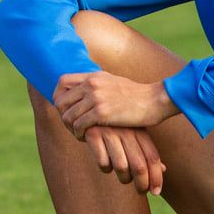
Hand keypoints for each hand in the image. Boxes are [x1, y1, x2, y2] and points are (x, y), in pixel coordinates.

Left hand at [54, 71, 177, 137]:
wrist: (155, 100)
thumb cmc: (136, 95)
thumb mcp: (113, 82)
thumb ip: (97, 84)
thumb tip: (84, 89)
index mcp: (93, 76)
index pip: (61, 81)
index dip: (59, 96)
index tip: (65, 109)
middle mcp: (92, 84)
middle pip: (60, 102)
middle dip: (63, 116)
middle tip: (73, 126)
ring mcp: (96, 97)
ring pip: (68, 116)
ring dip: (71, 129)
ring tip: (80, 133)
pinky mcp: (102, 112)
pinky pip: (78, 125)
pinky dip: (79, 134)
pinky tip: (87, 138)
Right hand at [83, 125, 165, 195]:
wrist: (88, 103)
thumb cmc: (115, 122)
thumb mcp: (134, 131)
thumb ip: (147, 150)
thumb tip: (164, 170)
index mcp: (140, 130)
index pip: (152, 158)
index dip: (156, 177)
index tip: (156, 192)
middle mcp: (127, 131)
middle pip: (139, 166)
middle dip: (142, 185)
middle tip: (141, 191)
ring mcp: (110, 133)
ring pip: (121, 167)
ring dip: (124, 178)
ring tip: (124, 178)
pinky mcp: (93, 134)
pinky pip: (102, 162)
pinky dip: (105, 168)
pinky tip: (106, 164)